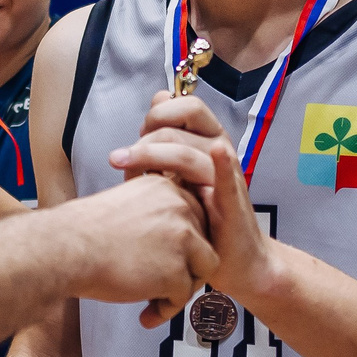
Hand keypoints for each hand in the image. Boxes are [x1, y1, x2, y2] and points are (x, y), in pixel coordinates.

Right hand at [59, 173, 216, 325]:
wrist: (65, 248)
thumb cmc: (82, 232)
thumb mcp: (124, 203)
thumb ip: (150, 213)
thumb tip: (161, 237)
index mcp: (166, 188)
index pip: (194, 219)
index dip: (183, 244)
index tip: (167, 259)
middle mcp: (180, 208)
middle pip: (202, 244)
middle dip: (186, 268)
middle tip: (162, 284)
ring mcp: (182, 239)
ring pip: (201, 271)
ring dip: (180, 290)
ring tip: (155, 302)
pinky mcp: (176, 271)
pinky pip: (182, 297)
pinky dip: (165, 309)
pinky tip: (146, 313)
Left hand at [107, 93, 279, 305]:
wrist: (234, 259)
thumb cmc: (202, 216)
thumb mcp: (180, 172)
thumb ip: (169, 136)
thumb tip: (159, 96)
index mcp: (210, 138)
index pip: (186, 105)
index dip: (158, 114)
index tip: (137, 136)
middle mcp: (221, 149)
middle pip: (184, 121)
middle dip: (147, 135)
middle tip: (122, 158)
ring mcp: (228, 175)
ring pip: (188, 152)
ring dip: (151, 155)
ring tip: (124, 168)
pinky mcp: (232, 202)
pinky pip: (226, 177)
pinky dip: (221, 162)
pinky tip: (216, 152)